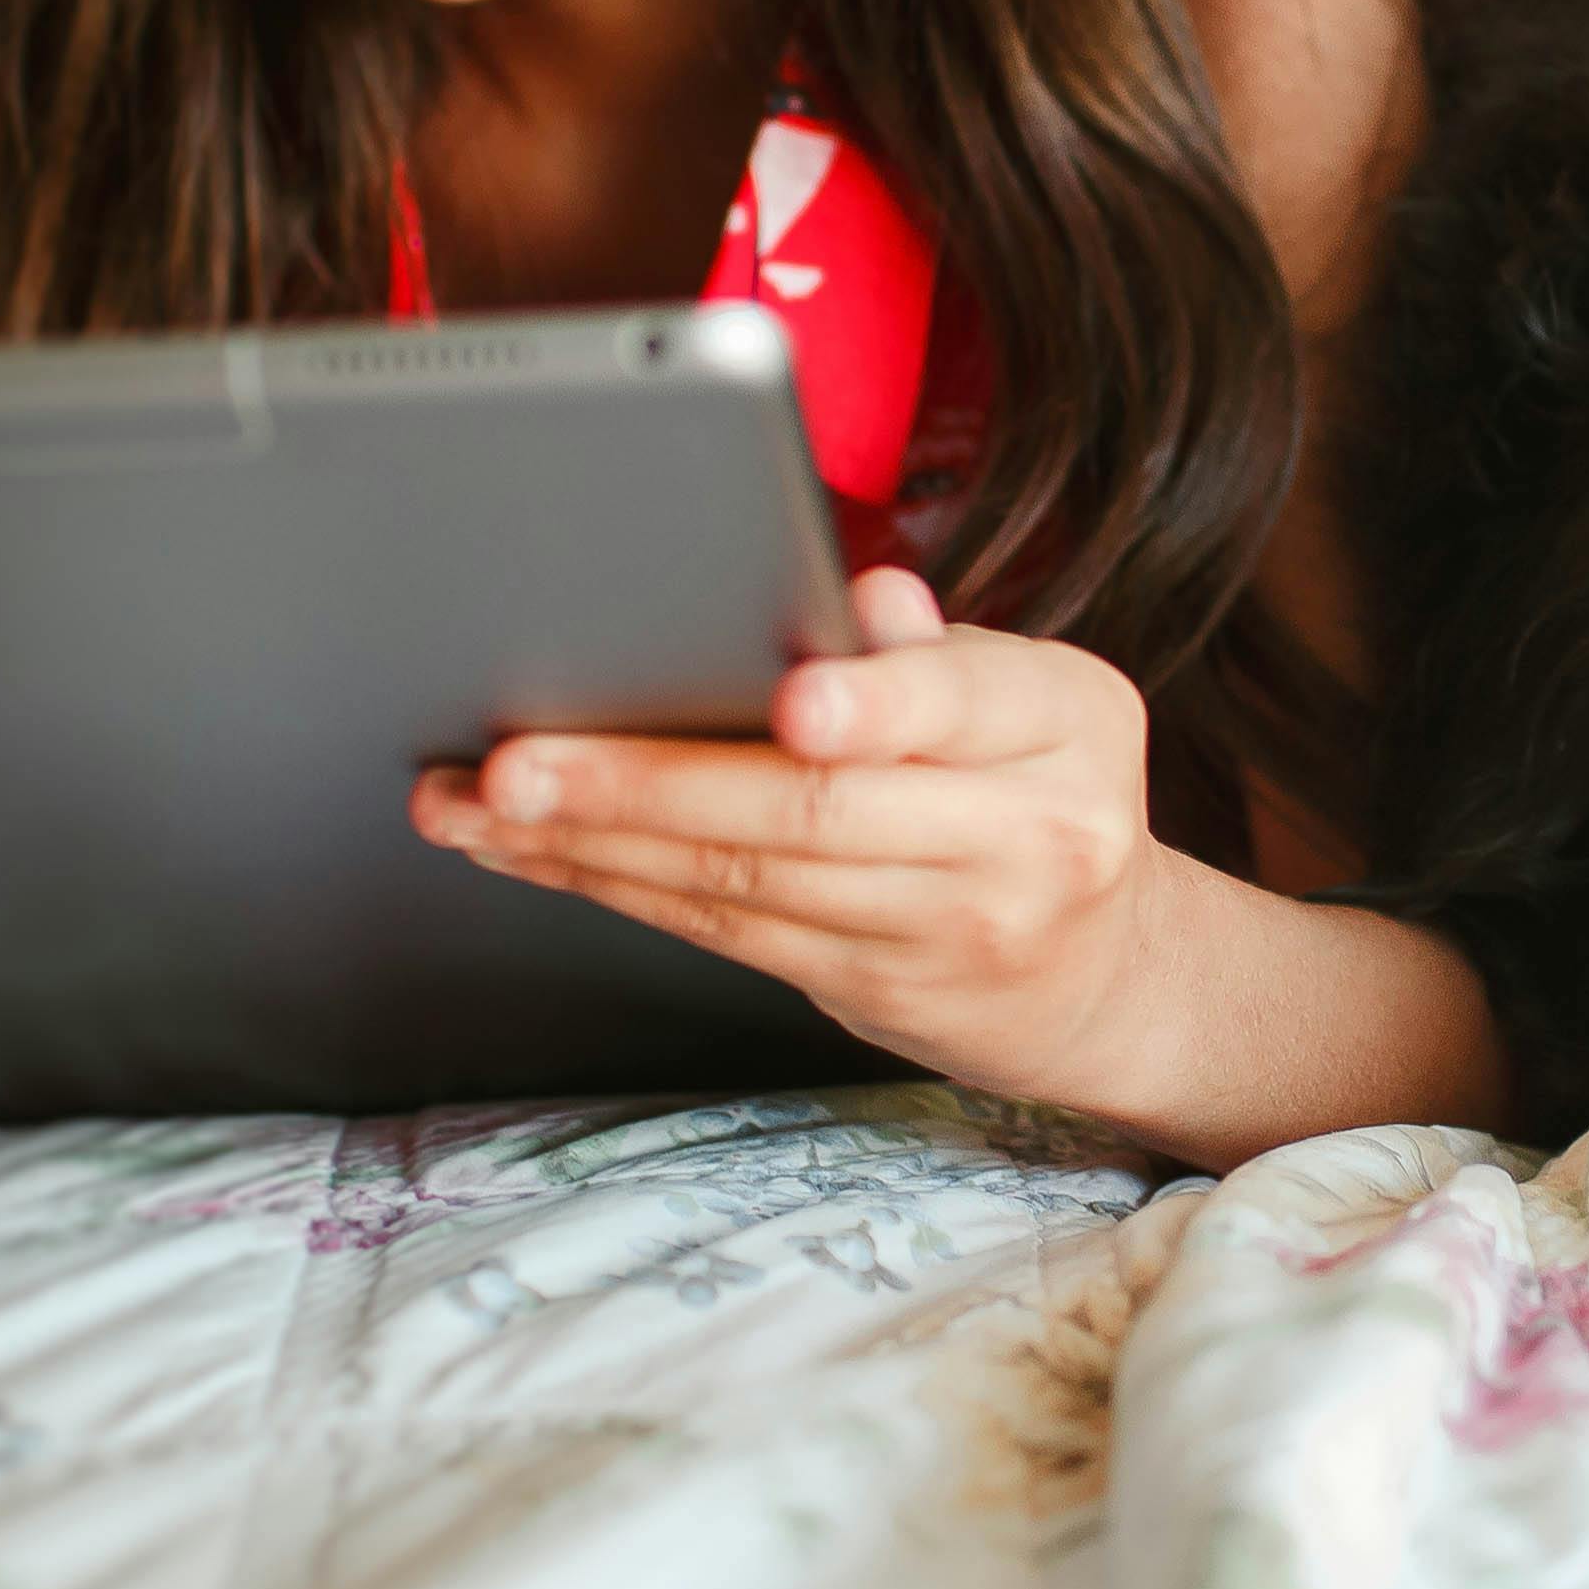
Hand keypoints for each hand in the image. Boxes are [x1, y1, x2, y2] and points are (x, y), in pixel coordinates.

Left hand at [413, 568, 1184, 1122]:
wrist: (1108, 977)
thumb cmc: (1042, 791)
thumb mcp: (1036, 697)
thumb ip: (935, 650)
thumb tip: (859, 596)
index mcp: (1067, 721)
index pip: (963, 699)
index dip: (875, 704)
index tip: (794, 705)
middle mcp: (1025, 835)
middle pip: (817, 809)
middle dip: (648, 785)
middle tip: (523, 764)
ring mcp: (952, 929)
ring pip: (748, 882)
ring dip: (593, 845)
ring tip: (480, 807)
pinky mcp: (877, 992)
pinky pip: (729, 933)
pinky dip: (620, 889)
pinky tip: (539, 856)